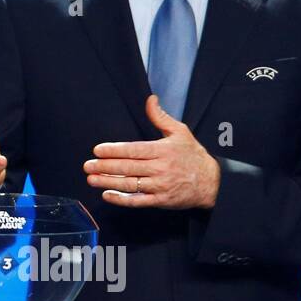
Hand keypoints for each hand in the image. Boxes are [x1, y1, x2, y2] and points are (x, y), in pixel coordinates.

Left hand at [83, 95, 220, 208]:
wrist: (213, 183)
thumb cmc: (194, 156)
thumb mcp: (180, 132)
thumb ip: (161, 117)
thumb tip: (150, 99)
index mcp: (163, 151)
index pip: (134, 150)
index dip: (114, 151)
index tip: (98, 150)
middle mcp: (160, 169)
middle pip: (128, 168)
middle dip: (105, 167)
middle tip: (87, 165)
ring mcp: (160, 186)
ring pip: (130, 184)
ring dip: (108, 182)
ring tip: (91, 179)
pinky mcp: (161, 201)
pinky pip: (138, 201)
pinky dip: (121, 200)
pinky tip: (107, 194)